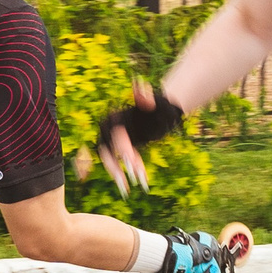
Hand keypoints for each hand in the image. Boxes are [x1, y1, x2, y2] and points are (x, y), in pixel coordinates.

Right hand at [91, 80, 182, 194]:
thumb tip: (141, 89)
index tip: (133, 161)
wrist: (165, 109)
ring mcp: (118, 138)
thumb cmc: (161, 104)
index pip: (114, 137)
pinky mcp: (125, 146)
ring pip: (112, 159)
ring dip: (122, 173)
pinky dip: (132, 170)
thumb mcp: (158, 102)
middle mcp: (113, 128)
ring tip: (135, 183)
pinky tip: (144, 179)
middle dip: (114, 167)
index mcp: (117, 118)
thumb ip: (148, 97)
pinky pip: (123, 161)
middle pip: (106, 151)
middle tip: (124, 182)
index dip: (122, 150)